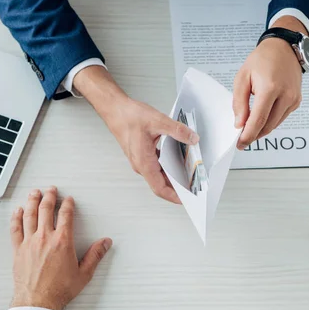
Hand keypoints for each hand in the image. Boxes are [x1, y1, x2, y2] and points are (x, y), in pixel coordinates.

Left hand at [10, 187, 112, 309]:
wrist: (38, 302)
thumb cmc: (59, 290)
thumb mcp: (84, 273)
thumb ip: (95, 255)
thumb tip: (105, 243)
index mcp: (63, 241)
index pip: (65, 215)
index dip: (67, 204)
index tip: (68, 200)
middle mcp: (45, 238)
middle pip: (46, 210)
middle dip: (49, 197)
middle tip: (51, 190)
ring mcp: (29, 242)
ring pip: (29, 215)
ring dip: (33, 201)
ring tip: (34, 193)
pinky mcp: (18, 250)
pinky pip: (16, 228)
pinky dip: (17, 217)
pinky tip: (18, 211)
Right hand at [74, 66, 199, 203]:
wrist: (115, 109)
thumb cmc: (128, 117)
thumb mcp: (158, 121)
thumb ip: (177, 130)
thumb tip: (192, 138)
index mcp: (144, 162)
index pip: (159, 188)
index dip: (173, 196)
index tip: (186, 200)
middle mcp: (141, 164)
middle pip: (161, 184)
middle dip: (177, 188)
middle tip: (193, 188)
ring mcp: (141, 160)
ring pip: (159, 175)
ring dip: (173, 177)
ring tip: (189, 176)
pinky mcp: (142, 154)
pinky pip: (157, 166)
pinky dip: (168, 167)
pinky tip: (178, 161)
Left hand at [233, 16, 305, 149]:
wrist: (284, 48)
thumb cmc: (262, 59)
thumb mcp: (243, 77)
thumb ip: (240, 102)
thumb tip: (239, 124)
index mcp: (270, 88)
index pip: (258, 120)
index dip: (248, 135)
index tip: (240, 144)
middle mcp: (285, 95)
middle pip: (268, 126)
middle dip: (254, 135)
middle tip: (242, 139)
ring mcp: (293, 99)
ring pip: (275, 124)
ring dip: (262, 129)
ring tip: (249, 127)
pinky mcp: (296, 101)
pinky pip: (281, 117)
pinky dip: (270, 121)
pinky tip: (262, 116)